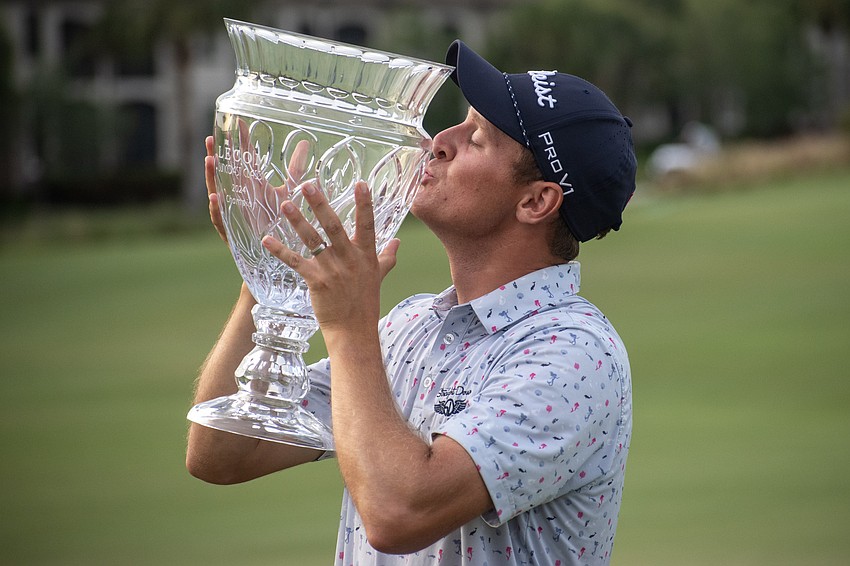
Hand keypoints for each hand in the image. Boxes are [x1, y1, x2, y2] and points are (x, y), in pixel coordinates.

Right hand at [205, 126, 310, 243]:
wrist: (277, 253)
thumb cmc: (280, 221)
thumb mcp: (289, 192)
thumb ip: (295, 170)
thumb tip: (305, 144)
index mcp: (252, 185)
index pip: (244, 159)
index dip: (241, 142)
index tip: (238, 122)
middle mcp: (240, 196)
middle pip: (226, 173)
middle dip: (218, 155)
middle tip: (212, 137)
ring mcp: (234, 212)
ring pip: (218, 192)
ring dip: (212, 177)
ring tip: (209, 160)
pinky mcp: (233, 231)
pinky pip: (221, 220)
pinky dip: (217, 209)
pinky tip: (215, 197)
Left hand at [261, 180, 399, 331]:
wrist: (353, 330)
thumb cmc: (366, 302)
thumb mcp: (379, 276)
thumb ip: (387, 256)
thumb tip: (397, 241)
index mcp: (365, 255)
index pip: (367, 225)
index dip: (364, 204)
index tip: (361, 183)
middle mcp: (349, 259)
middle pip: (334, 227)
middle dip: (321, 205)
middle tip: (308, 185)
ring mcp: (332, 270)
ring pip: (313, 241)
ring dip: (298, 222)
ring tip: (284, 204)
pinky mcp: (316, 282)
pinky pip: (296, 263)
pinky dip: (280, 251)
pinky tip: (266, 241)